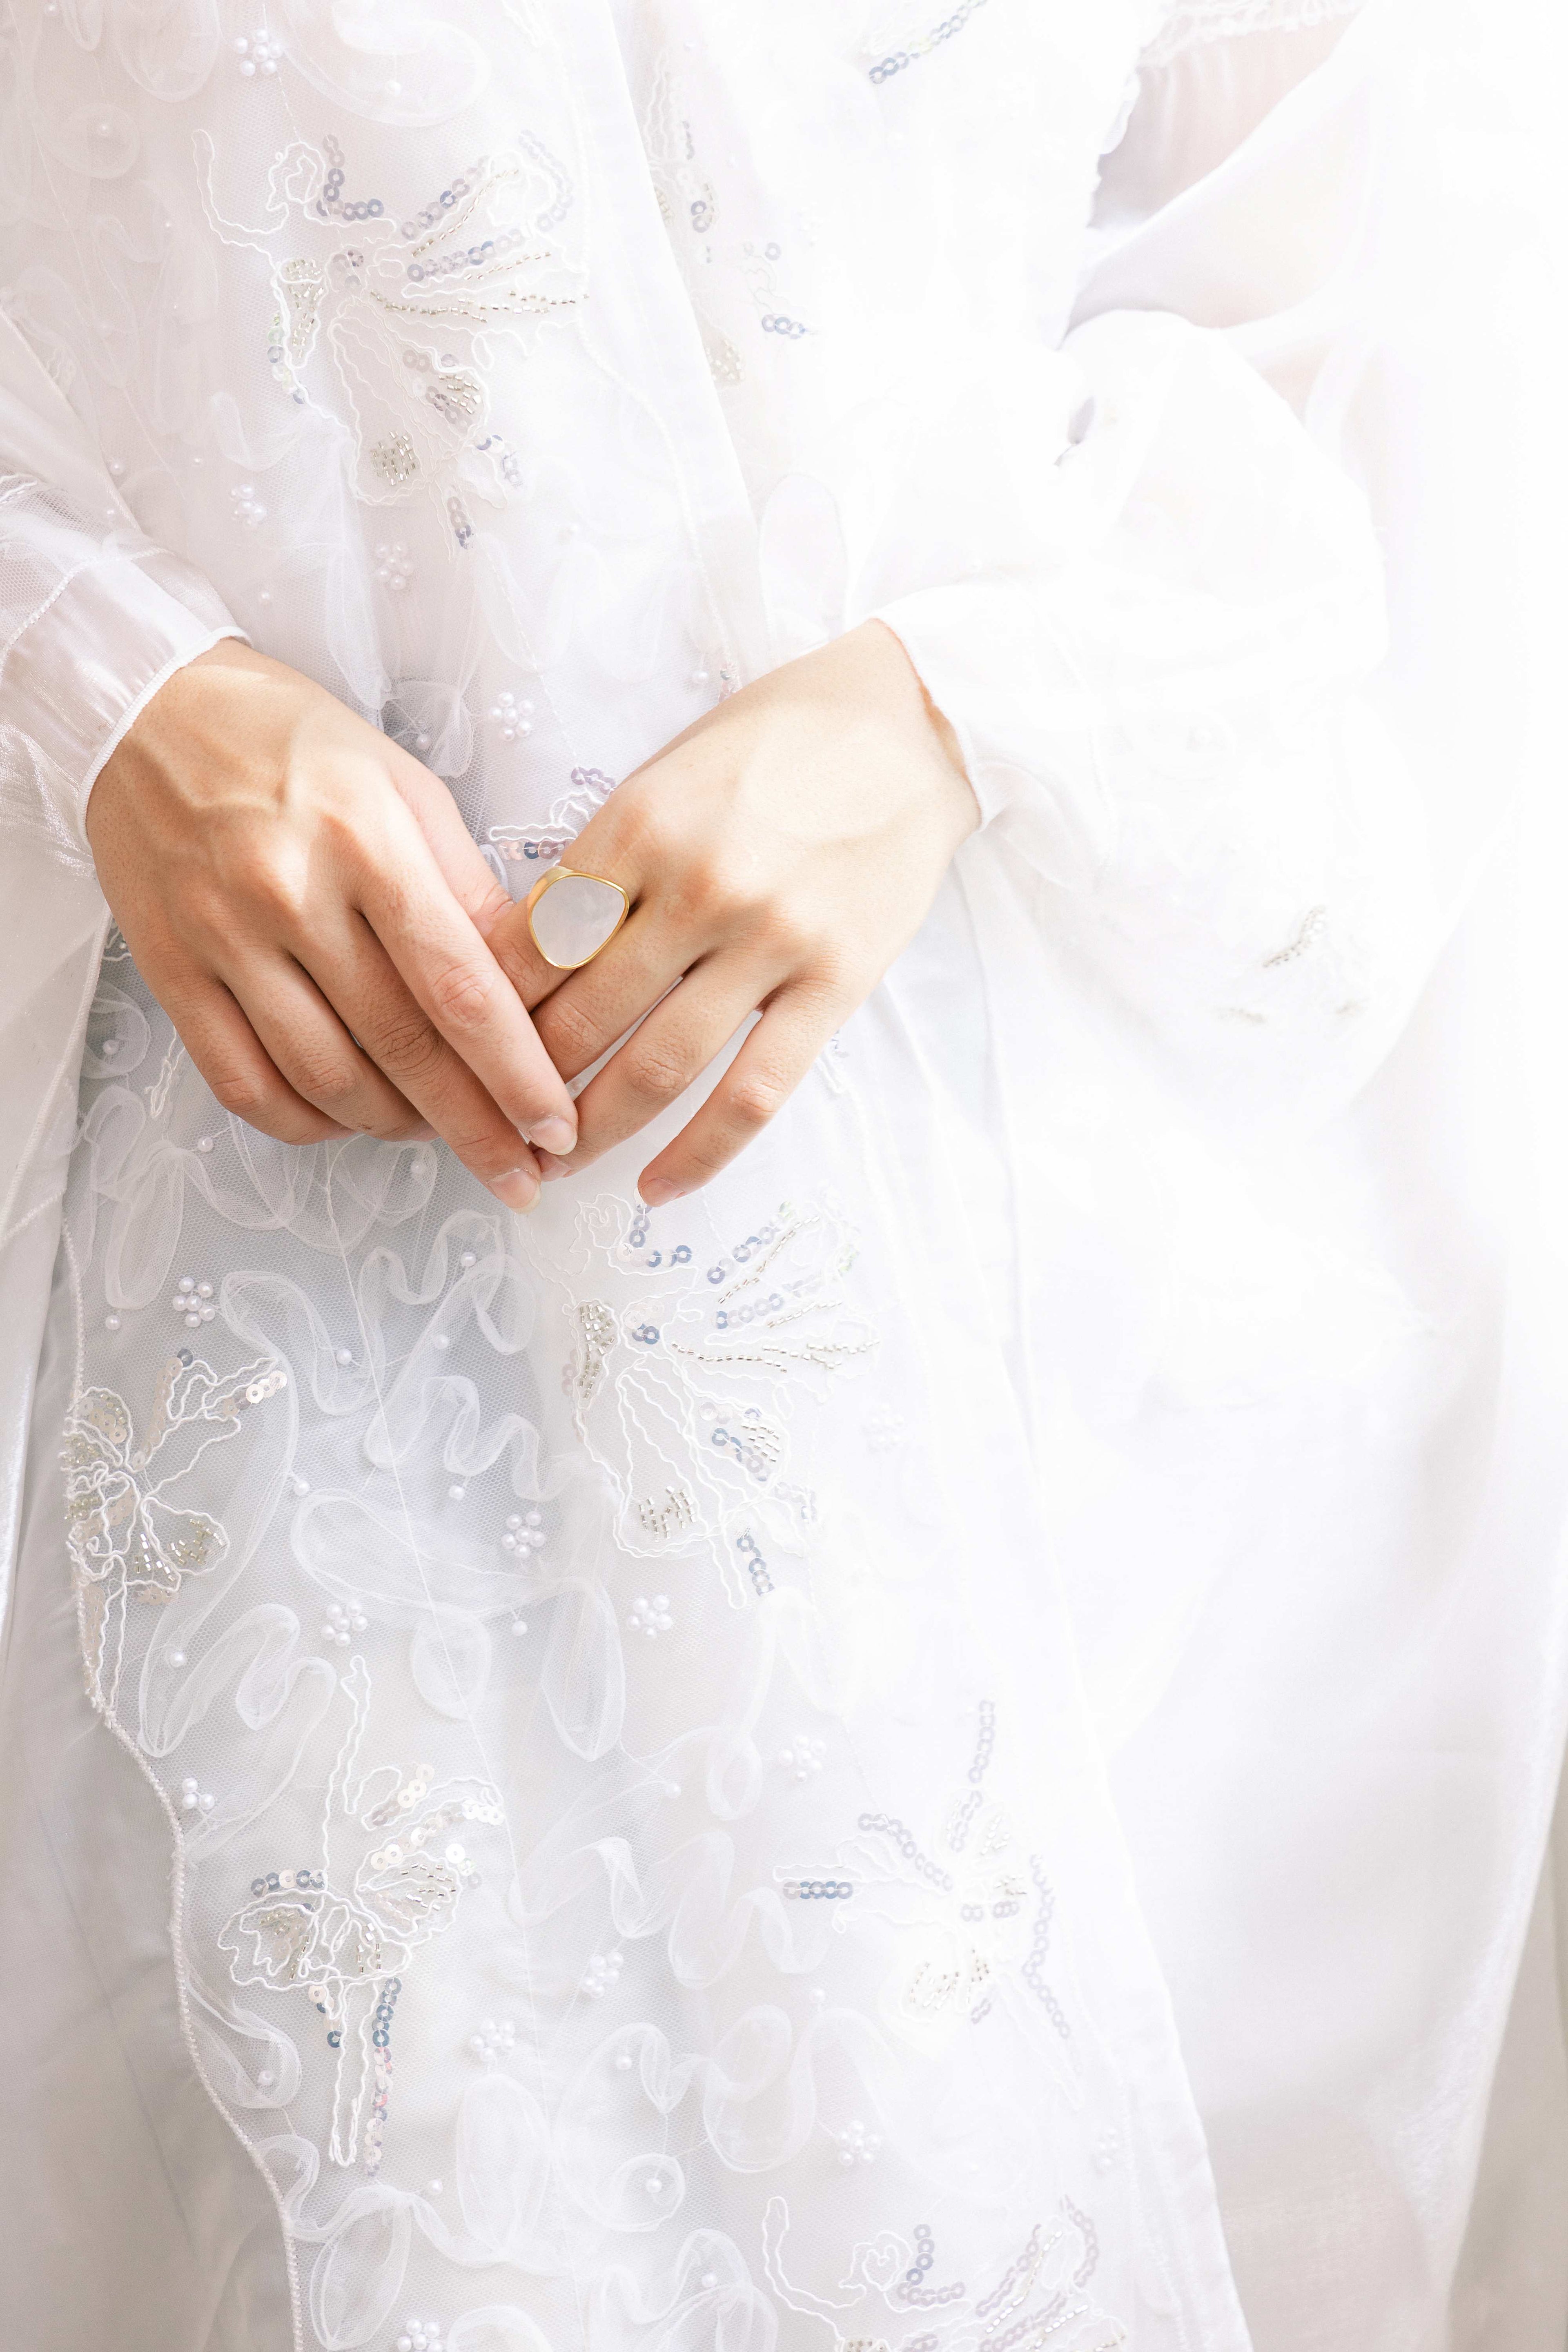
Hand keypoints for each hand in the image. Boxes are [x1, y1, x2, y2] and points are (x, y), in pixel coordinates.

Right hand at [86, 640, 576, 1208]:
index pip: (460, 988)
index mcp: (365, 840)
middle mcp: (291, 896)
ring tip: (440, 1134)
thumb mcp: (405, 787)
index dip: (516, 1074)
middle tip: (521, 1175)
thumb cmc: (294, 744)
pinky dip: (309, 1123)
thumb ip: (468, 889)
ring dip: (398, 1129)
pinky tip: (350, 1119)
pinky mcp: (172, 971)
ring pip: (328, 1082)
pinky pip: (247, 1086)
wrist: (147, 710)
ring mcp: (224, 939)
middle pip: (402, 1050)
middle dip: (475, 1129)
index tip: (556, 1126)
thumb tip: (531, 987)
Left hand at [483, 621, 976, 1203]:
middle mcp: (701, 886)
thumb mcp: (664, 777)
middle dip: (525, 1086)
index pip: (533, 947)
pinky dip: (697, 1155)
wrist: (907, 729)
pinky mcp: (834, 984)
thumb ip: (598, 865)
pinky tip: (654, 1189)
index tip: (461, 1056)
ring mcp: (772, 940)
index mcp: (641, 824)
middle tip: (493, 1126)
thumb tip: (515, 956)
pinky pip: (753, 1094)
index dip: (485, 1015)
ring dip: (594, 1131)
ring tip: (555, 1164)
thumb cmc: (773, 747)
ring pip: (658, 1067)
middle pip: (583, 1017)